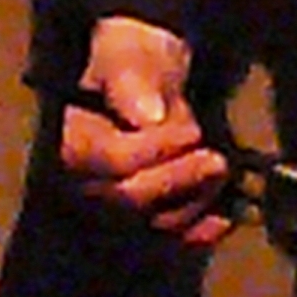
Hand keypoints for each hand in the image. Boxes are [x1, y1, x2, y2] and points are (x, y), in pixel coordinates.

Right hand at [57, 15, 230, 244]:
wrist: (149, 73)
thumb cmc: (133, 62)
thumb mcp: (130, 55)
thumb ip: (134, 80)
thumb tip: (149, 115)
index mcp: (71, 141)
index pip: (111, 162)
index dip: (156, 152)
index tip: (193, 132)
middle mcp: (84, 182)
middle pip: (128, 200)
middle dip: (178, 181)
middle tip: (216, 161)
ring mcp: (115, 205)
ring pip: (150, 226)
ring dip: (193, 204)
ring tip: (221, 172)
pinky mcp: (145, 217)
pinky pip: (167, 240)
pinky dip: (198, 235)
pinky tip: (224, 219)